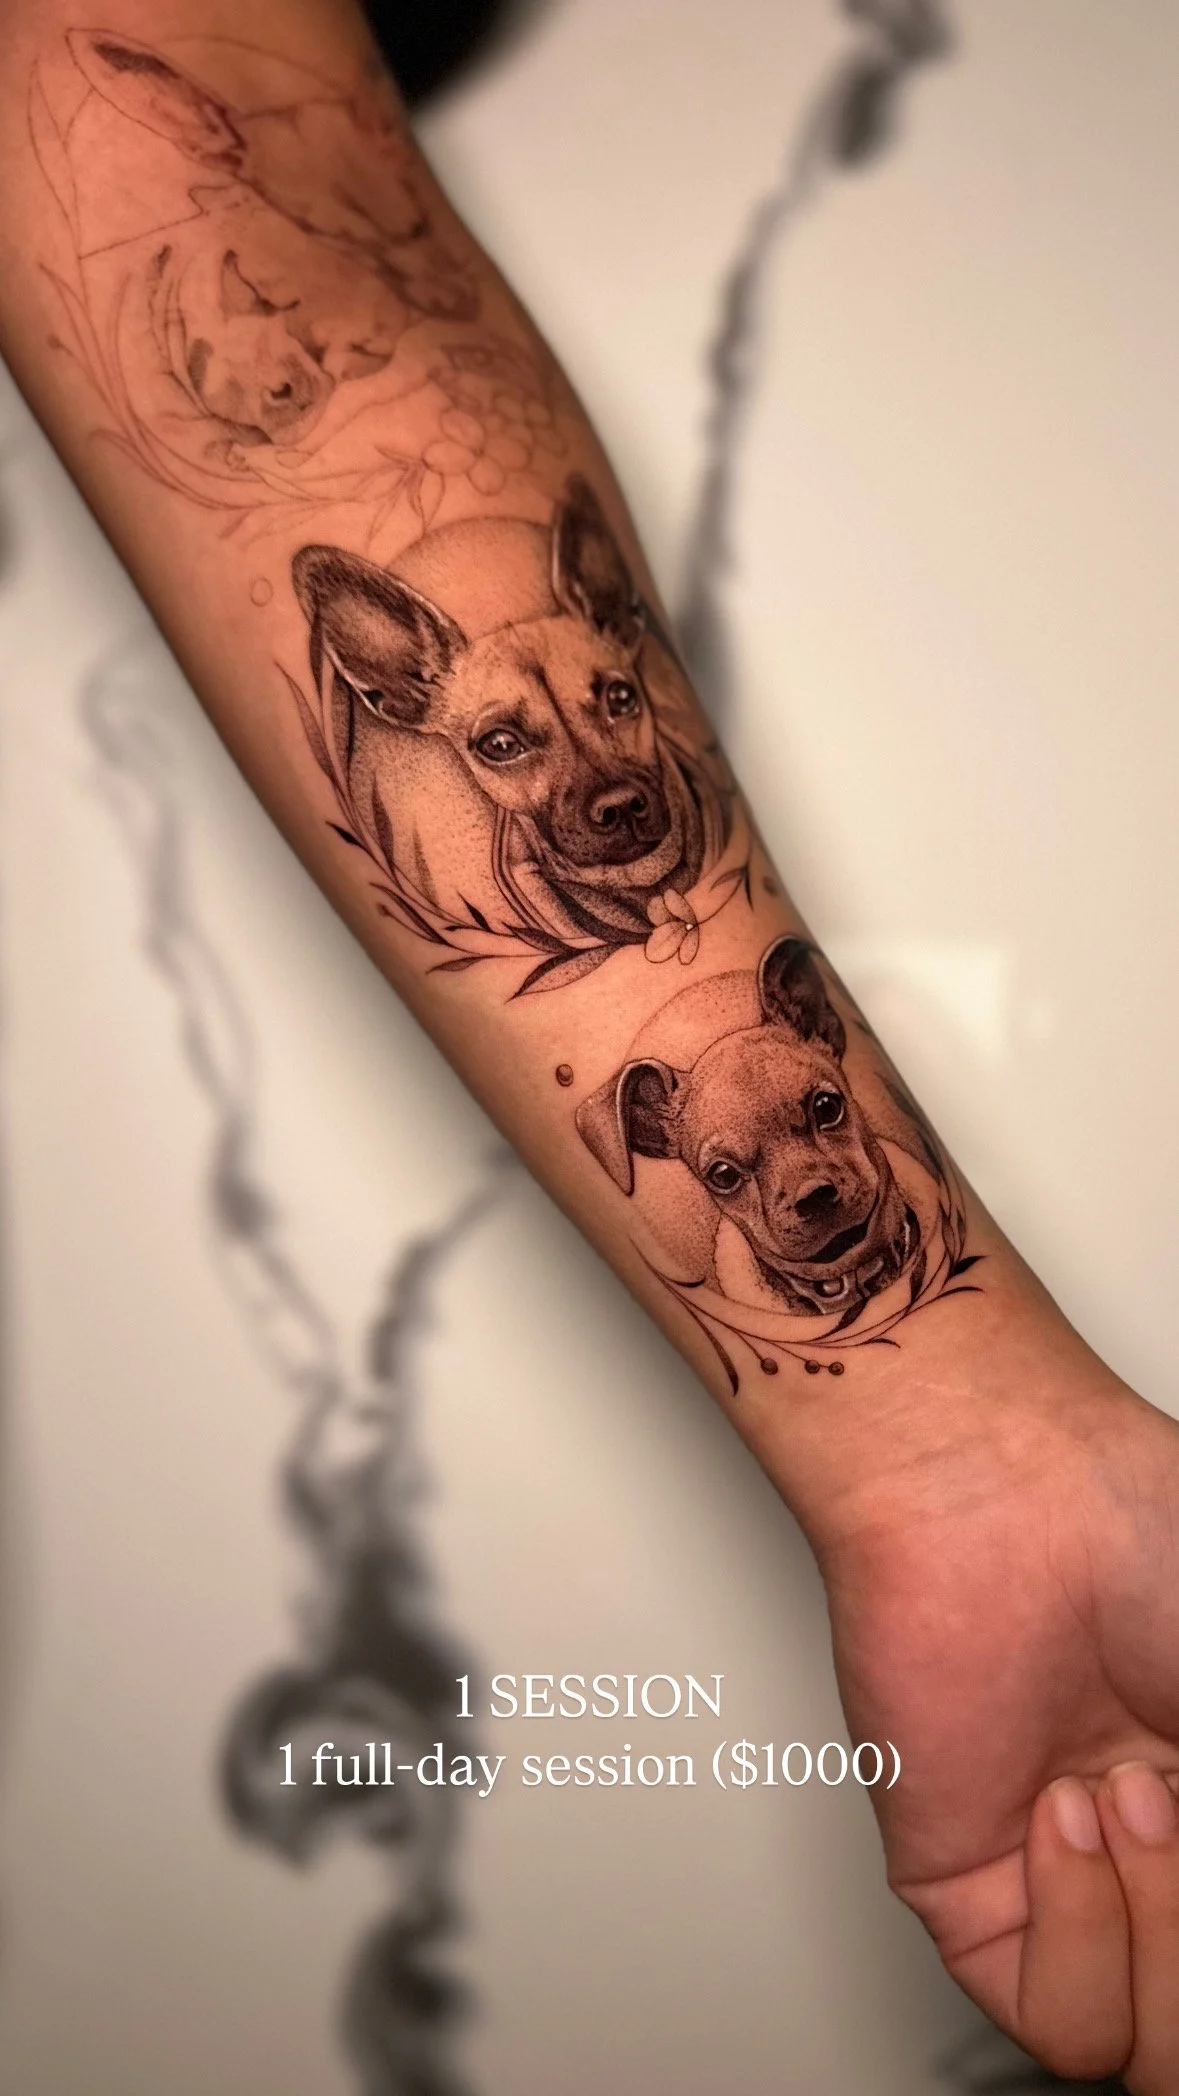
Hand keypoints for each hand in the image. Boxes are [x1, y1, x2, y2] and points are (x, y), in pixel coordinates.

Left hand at [818, 1331, 1178, 2085]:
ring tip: (1132, 1795)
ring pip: (1146, 2044)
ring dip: (1161, 1933)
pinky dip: (1080, 1937)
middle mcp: (1155, 1854)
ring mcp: (1066, 1876)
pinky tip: (1065, 1814)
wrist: (1003, 1488)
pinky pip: (1049, 2014)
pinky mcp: (969, 1886)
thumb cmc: (1136, 1530)